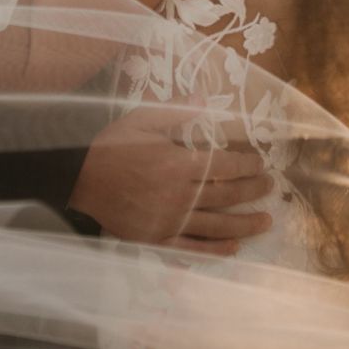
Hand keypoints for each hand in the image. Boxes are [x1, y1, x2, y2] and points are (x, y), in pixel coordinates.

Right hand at [68, 99, 274, 256]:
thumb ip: (175, 112)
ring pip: (217, 226)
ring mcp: (169, 220)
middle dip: (253, 192)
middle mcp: (178, 195)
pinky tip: (233, 248)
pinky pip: (193, 248)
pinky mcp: (157, 238)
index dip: (247, 166)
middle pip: (226, 196)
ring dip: (245, 224)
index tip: (261, 164)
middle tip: (270, 189)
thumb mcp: (141, 120)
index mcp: (177, 164)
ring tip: (265, 222)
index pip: (224, 167)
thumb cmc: (111, 145)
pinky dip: (215, 250)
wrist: (79, 178)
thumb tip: (204, 98)